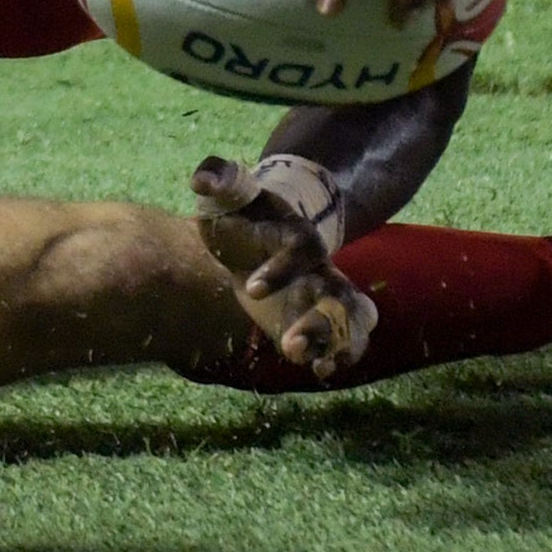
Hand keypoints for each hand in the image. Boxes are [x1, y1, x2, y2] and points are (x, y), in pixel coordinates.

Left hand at [191, 153, 373, 375]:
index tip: (250, 290)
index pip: (301, 249)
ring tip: (313, 363)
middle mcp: (320, 267)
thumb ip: (218, 179)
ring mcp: (324, 296)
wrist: (260, 234)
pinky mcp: (318, 321)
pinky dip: (337, 356)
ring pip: (350, 320)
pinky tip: (318, 371)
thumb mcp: (229, 196)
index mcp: (298, 236)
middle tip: (291, 344)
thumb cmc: (243, 214)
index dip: (280, 269)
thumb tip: (201, 179)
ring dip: (337, 344)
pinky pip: (343, 340)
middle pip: (338, 293)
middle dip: (320, 322)